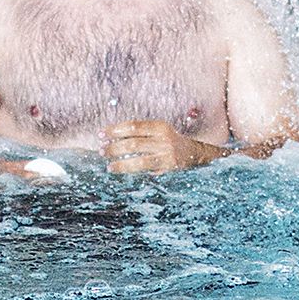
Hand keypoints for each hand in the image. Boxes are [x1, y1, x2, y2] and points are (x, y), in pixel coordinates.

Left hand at [102, 119, 224, 174]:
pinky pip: (145, 171)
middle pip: (133, 143)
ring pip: (138, 159)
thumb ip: (141, 133)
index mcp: (160, 127)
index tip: (101, 134)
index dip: (115, 130)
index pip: (134, 126)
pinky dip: (130, 171)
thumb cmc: (171, 142)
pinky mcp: (168, 169)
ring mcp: (166, 155)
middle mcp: (164, 140)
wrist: (196, 154)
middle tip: (102, 150)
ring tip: (108, 164)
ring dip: (120, 162)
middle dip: (114, 147)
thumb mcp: (159, 132)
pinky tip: (120, 172)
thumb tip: (113, 137)